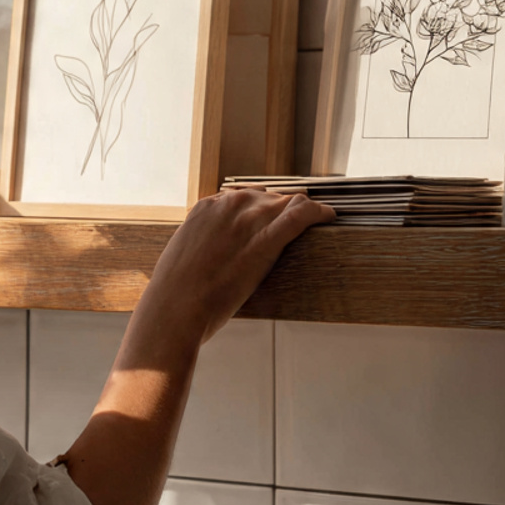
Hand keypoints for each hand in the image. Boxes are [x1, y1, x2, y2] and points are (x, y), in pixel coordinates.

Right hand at [140, 189, 334, 343]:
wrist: (175, 307)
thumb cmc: (177, 290)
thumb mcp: (186, 255)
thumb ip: (205, 244)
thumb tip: (217, 253)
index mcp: (208, 206)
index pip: (247, 197)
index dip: (264, 210)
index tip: (273, 220)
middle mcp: (230, 204)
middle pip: (272, 198)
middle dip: (285, 212)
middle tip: (295, 229)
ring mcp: (249, 219)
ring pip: (290, 202)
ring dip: (304, 212)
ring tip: (317, 222)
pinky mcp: (266, 240)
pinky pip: (302, 216)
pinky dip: (320, 213)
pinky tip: (329, 217)